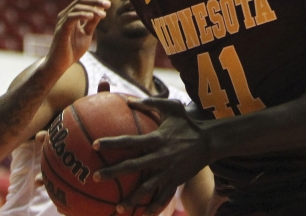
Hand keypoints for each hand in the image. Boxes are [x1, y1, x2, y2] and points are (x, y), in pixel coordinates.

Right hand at [44, 0, 108, 75]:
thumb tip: (101, 11)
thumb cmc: (72, 50)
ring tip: (103, 15)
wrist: (60, 65)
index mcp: (71, 16)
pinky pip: (71, 18)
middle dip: (95, 1)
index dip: (96, 1)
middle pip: (80, 0)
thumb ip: (92, 23)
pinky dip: (82, 15)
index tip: (108, 4)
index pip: (83, 1)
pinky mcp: (61, 30)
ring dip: (91, 9)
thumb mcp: (86, 34)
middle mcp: (65, 16)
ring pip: (76, 7)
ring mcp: (62, 22)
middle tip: (108, 4)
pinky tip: (91, 17)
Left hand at [93, 99, 211, 214]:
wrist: (210, 142)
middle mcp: (161, 156)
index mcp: (157, 139)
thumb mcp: (173, 108)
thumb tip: (128, 100)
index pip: (130, 141)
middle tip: (95, 177)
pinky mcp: (175, 181)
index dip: (112, 143)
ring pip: (146, 188)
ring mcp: (168, 171)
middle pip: (133, 166)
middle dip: (113, 172)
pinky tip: (142, 214)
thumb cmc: (188, 123)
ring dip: (132, 199)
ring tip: (117, 208)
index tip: (95, 145)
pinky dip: (153, 207)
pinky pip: (162, 197)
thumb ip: (151, 103)